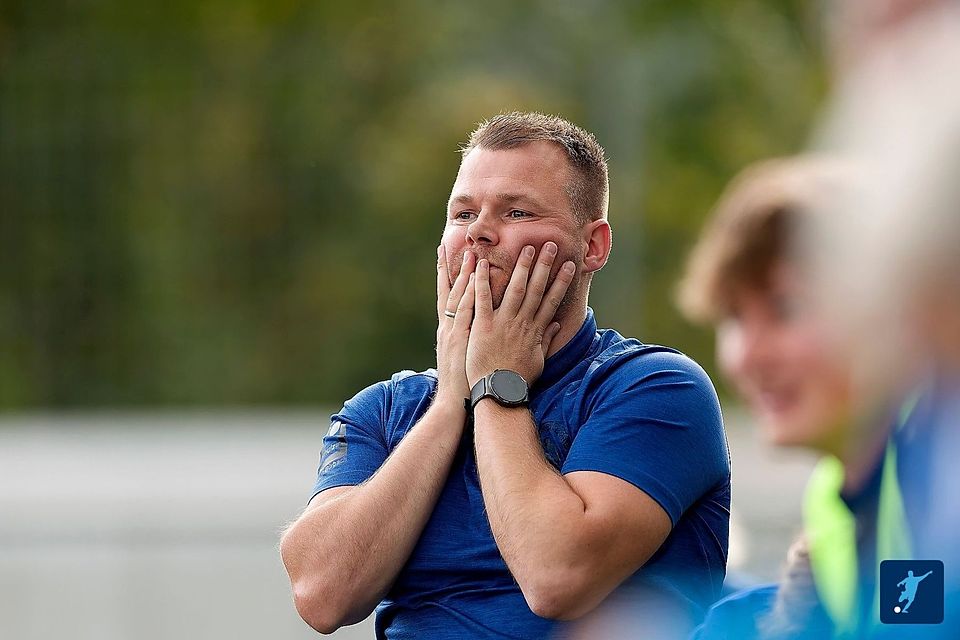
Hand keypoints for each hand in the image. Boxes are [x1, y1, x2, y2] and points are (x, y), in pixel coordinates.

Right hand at [435, 246, 476, 404]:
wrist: (454, 403)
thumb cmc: (462, 386)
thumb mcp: (461, 361)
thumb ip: (466, 344)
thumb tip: (471, 336)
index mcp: (450, 332)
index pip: (449, 299)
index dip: (450, 278)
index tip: (451, 259)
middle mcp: (449, 328)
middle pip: (452, 292)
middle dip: (456, 269)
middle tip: (457, 245)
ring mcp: (455, 332)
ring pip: (461, 297)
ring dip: (466, 274)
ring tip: (471, 253)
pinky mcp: (463, 338)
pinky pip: (469, 311)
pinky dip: (471, 294)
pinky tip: (477, 278)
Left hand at [466, 242, 575, 386]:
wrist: (499, 392)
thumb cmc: (517, 379)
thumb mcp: (537, 360)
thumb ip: (546, 340)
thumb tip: (558, 325)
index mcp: (534, 330)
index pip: (551, 300)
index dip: (561, 282)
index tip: (569, 265)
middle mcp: (522, 323)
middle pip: (535, 289)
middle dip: (544, 266)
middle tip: (550, 245)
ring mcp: (503, 323)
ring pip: (514, 289)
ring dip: (521, 267)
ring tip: (527, 248)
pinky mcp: (484, 326)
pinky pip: (483, 299)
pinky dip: (482, 282)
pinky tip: (482, 265)